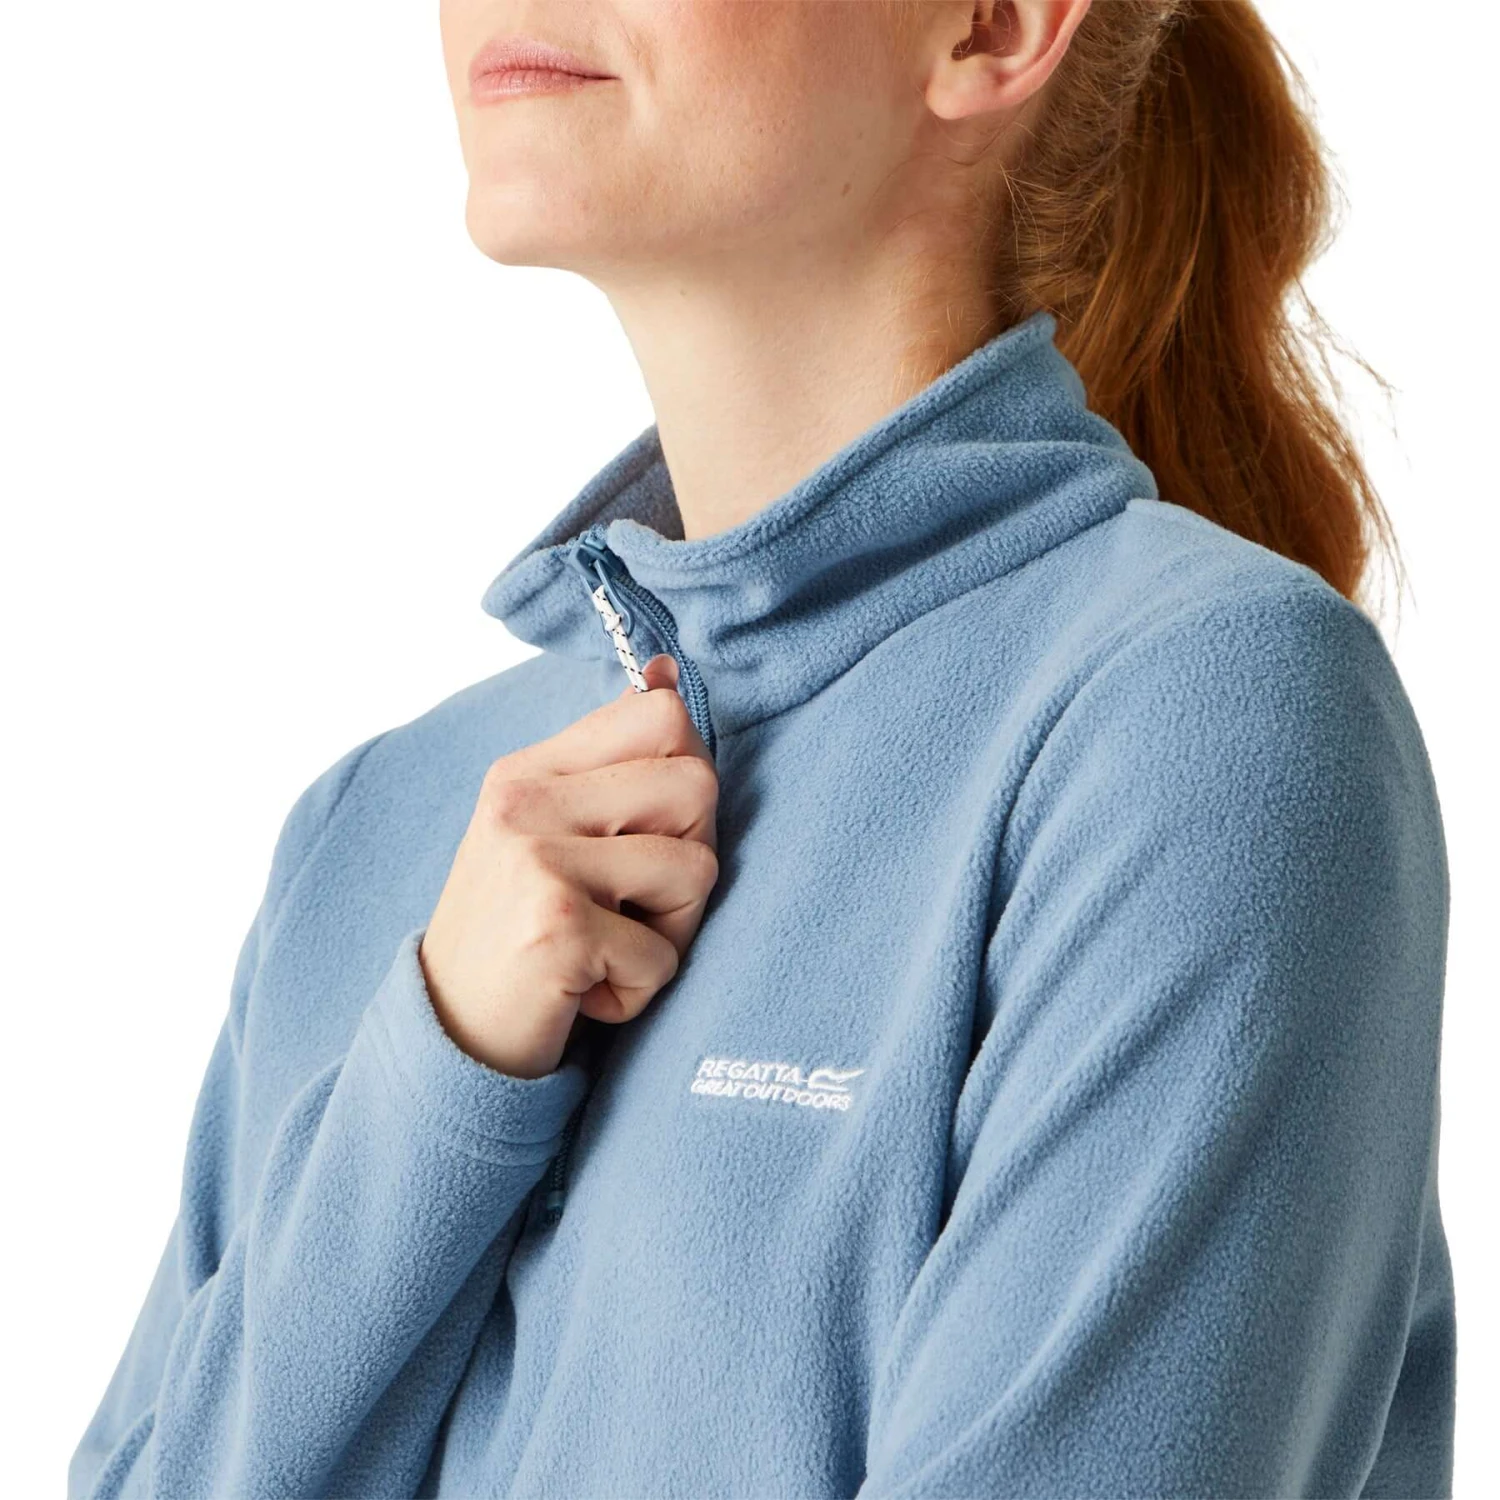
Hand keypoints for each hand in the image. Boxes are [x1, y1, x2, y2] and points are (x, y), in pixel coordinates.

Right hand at [418, 654, 719, 1079]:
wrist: (449, 1037)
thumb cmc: (519, 932)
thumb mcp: (550, 833)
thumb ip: (612, 761)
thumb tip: (665, 669)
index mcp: (528, 770)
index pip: (662, 715)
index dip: (684, 777)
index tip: (643, 835)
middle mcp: (525, 802)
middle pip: (698, 786)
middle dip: (689, 859)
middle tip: (628, 906)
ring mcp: (536, 861)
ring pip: (696, 870)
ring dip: (669, 932)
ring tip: (606, 949)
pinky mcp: (556, 928)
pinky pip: (665, 954)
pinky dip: (638, 990)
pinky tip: (583, 991)